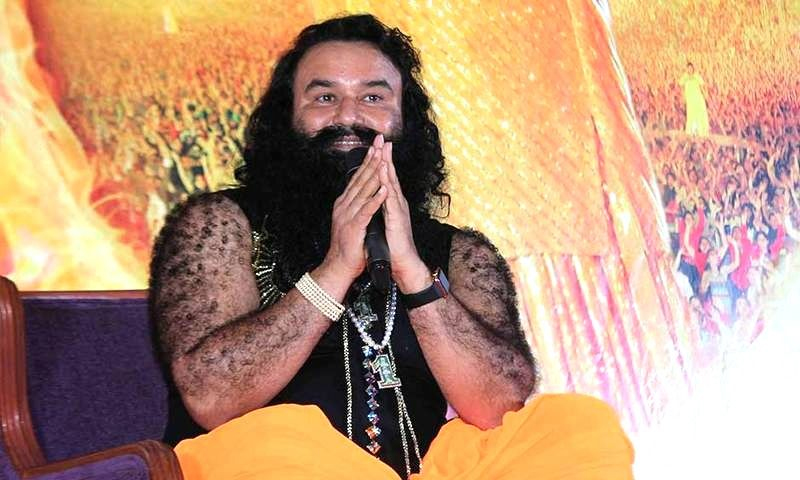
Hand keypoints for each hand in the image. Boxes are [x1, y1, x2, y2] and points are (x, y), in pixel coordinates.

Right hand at [322, 137, 388, 281]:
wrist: (339, 266)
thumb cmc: (350, 246)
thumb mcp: (353, 221)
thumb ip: (358, 206)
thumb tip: (364, 194)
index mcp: (345, 203)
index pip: (358, 177)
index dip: (368, 161)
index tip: (376, 146)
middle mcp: (345, 205)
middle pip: (361, 178)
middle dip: (372, 159)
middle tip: (379, 142)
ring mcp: (348, 215)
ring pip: (364, 190)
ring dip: (375, 173)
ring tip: (383, 158)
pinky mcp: (354, 227)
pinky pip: (367, 210)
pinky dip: (376, 199)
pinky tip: (383, 189)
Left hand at [373, 137, 430, 293]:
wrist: (403, 263)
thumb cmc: (394, 246)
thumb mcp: (385, 223)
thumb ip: (382, 210)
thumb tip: (377, 201)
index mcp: (392, 204)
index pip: (386, 179)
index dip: (383, 162)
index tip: (378, 146)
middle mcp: (397, 204)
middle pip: (391, 176)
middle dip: (386, 157)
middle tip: (383, 139)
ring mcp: (398, 210)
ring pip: (392, 184)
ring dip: (388, 167)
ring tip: (383, 151)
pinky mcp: (397, 220)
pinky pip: (391, 200)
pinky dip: (388, 187)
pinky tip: (385, 177)